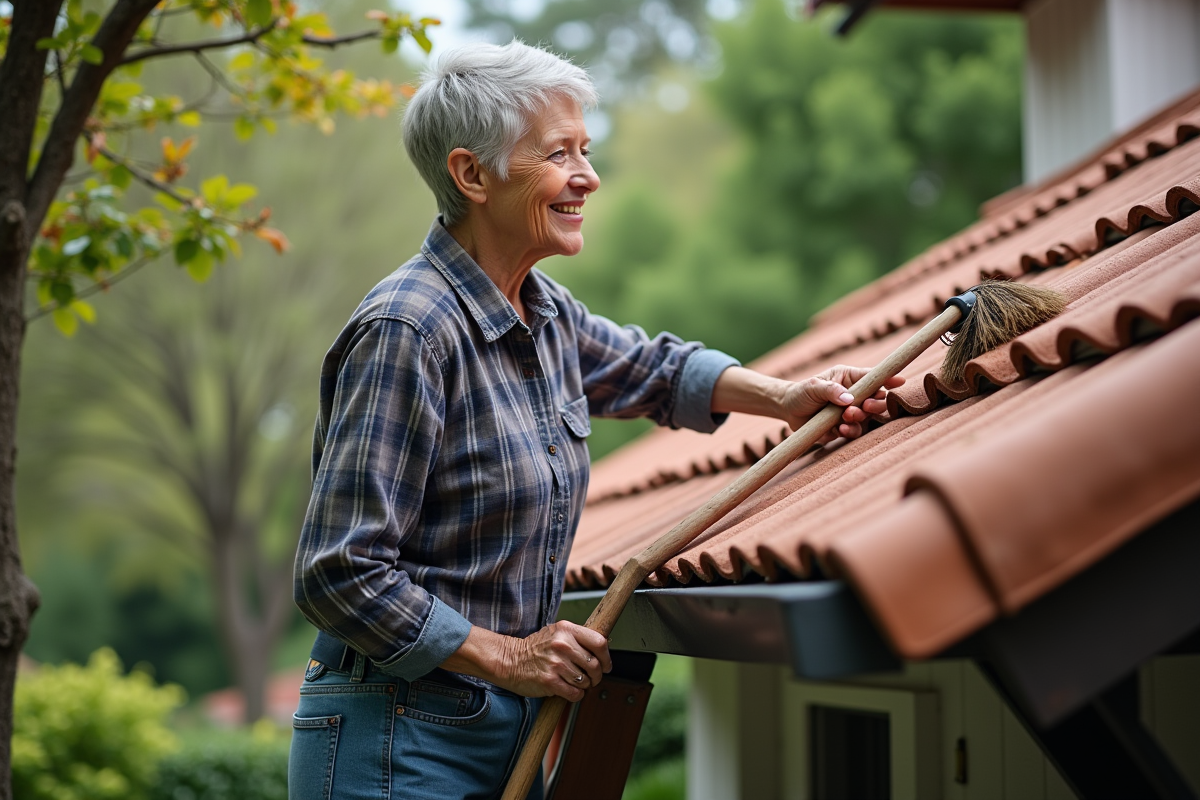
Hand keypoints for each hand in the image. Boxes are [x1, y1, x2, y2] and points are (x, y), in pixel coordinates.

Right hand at [442, 622, 611, 700]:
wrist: (509, 660)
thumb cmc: (534, 648)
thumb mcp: (556, 633)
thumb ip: (578, 638)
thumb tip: (603, 650)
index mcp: (566, 630)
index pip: (599, 643)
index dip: (606, 657)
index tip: (606, 665)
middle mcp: (562, 645)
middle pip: (595, 665)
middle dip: (597, 676)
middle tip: (591, 678)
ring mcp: (556, 664)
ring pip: (586, 681)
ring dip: (584, 686)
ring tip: (575, 682)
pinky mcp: (550, 682)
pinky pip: (575, 693)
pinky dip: (576, 695)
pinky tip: (569, 690)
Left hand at [778, 365, 904, 442]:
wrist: (787, 410)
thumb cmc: (802, 392)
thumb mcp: (813, 386)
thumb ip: (831, 390)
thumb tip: (849, 399)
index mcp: (850, 379)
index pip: (873, 377)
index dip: (888, 379)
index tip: (900, 381)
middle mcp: (854, 395)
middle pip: (877, 400)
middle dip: (875, 404)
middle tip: (866, 406)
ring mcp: (850, 413)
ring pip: (867, 418)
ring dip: (860, 418)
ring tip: (846, 416)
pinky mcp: (843, 428)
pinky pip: (854, 432)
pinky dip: (850, 431)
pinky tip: (840, 429)